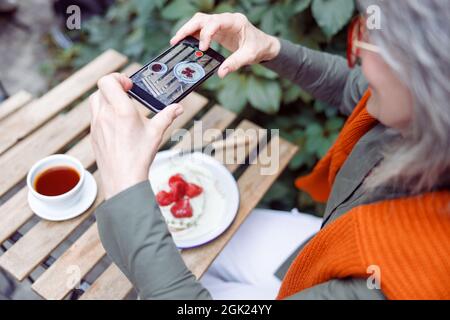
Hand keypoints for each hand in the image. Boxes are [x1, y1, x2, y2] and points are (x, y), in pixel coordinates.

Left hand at [89, 73, 183, 198]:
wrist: (123, 178)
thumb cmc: (139, 156)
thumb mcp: (156, 133)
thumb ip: (167, 116)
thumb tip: (178, 108)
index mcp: (121, 110)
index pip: (107, 81)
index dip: (118, 78)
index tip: (130, 86)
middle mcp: (105, 114)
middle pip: (101, 89)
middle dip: (113, 88)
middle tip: (127, 94)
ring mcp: (96, 125)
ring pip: (95, 101)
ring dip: (106, 99)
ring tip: (121, 108)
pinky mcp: (94, 135)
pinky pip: (95, 116)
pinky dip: (103, 113)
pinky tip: (117, 125)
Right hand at [170, 12, 279, 77]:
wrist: (264, 45)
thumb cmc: (259, 47)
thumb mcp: (249, 56)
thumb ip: (235, 63)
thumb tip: (221, 73)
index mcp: (235, 21)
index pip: (216, 22)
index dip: (206, 33)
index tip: (203, 48)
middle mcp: (226, 20)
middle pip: (202, 19)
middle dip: (188, 28)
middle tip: (177, 40)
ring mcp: (221, 24)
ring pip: (199, 22)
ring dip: (187, 30)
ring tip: (176, 41)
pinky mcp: (218, 31)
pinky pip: (202, 29)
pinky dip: (193, 35)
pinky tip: (185, 43)